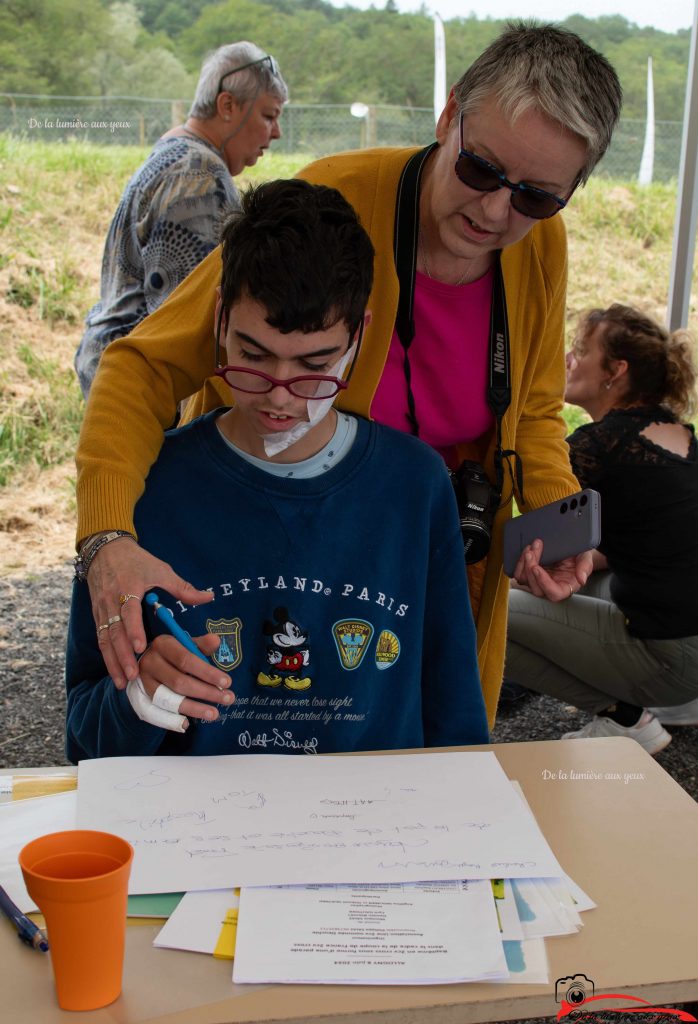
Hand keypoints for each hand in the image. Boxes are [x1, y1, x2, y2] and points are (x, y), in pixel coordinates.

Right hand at [90, 537, 213, 687]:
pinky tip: (115, 673)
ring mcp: (102, 609)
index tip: (141, 648)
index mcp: (128, 588)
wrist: (106, 549)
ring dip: (113, 662)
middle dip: (123, 655)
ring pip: (105, 639)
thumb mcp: (161, 570)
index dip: (134, 631)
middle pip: (115, 632)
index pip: (129, 612)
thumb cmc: (137, 561)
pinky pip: (100, 639)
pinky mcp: (97, 615)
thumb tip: (209, 597)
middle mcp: (112, 601)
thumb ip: (183, 588)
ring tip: (122, 681)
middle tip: (134, 674)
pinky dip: (107, 657)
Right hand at [138, 633, 234, 721]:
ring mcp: (144, 682)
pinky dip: (172, 720)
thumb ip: (202, 645)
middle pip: (179, 682)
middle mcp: (150, 663)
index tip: (227, 682)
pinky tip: (187, 723)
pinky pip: (156, 713)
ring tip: (214, 714)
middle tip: (228, 699)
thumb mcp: (186, 644)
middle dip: (206, 692)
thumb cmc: (174, 653)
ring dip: (194, 709)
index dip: (207, 672)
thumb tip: (216, 640)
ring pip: (169, 700)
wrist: (149, 662)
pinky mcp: (143, 698)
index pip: (186, 660)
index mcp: (163, 644)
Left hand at [513, 539, 591, 600]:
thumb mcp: (586, 558)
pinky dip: (520, 563)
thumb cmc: (580, 555)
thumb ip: (585, 568)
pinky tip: (527, 550)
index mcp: (565, 588)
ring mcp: (539, 581)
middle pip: (536, 588)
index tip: (537, 568)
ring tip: (530, 548)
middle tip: (531, 551)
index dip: (543, 582)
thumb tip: (582, 579)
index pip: (553, 593)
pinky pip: (520, 574)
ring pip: (525, 581)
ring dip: (523, 565)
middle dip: (530, 569)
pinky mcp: (531, 574)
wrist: (573, 547)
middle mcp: (550, 587)